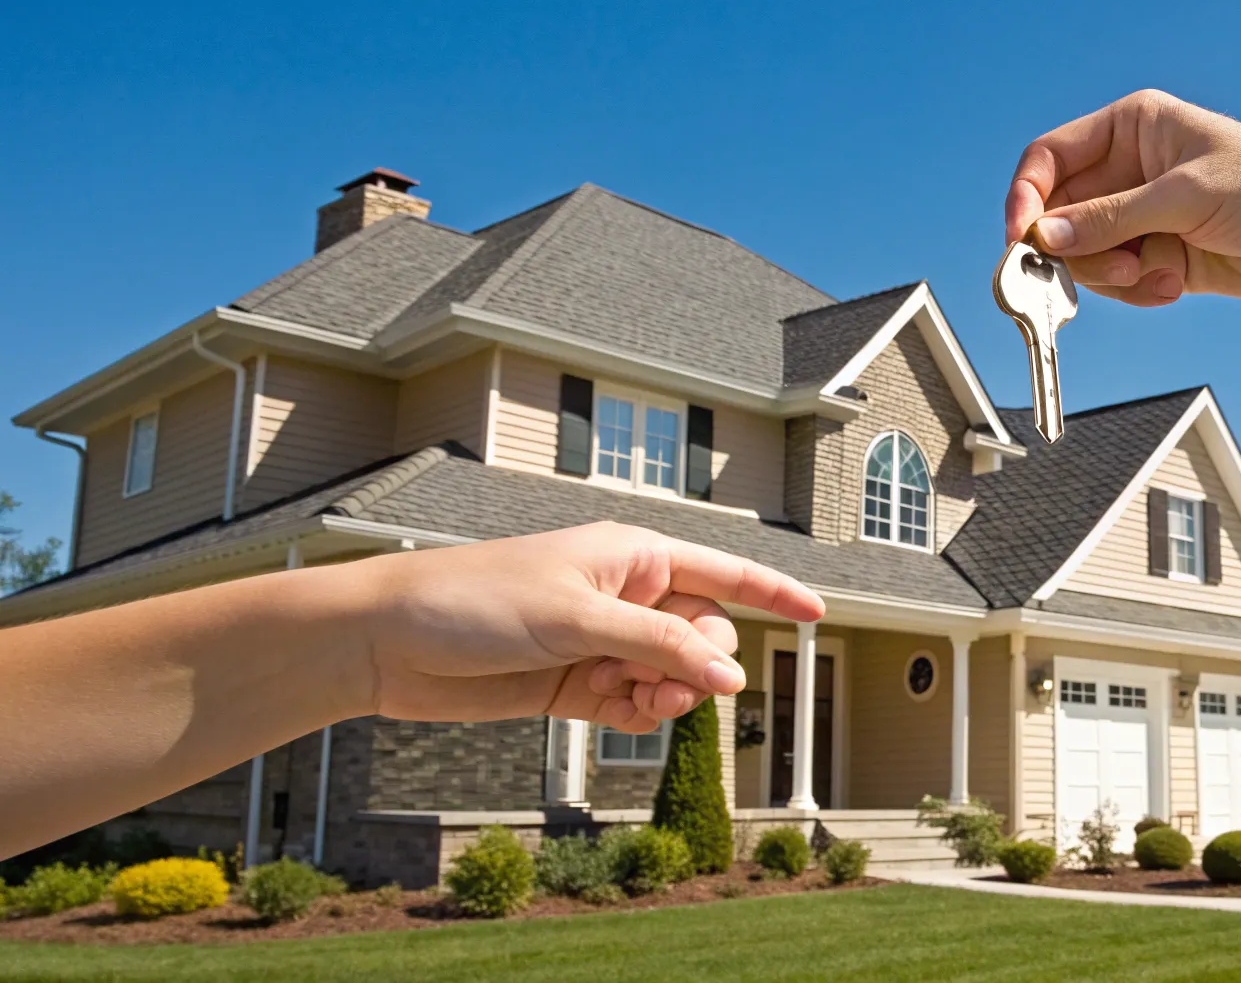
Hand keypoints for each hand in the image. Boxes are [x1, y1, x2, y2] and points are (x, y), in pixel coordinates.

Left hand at [351, 521, 824, 732]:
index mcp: (632, 556)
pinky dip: (638, 715)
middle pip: (703, 636)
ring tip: (637, 705)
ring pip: (673, 676)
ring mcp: (601, 641)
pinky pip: (635, 705)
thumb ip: (659, 647)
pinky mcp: (575, 684)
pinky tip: (619, 715)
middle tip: (665, 685)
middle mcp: (623, 596)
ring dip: (669, 696)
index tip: (819, 612)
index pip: (723, 574)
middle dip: (700, 666)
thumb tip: (731, 676)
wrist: (389, 642)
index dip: (773, 592)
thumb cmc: (474, 602)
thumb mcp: (577, 619)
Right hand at [1006, 89, 1240, 305]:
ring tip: (1155, 276)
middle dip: (1075, 249)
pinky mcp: (1159, 256)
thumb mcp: (1184, 196)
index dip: (1028, 197)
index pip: (1051, 158)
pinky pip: (1119, 282)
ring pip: (1085, 255)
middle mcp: (1129, 170)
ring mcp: (1142, 216)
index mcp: (1132, 128)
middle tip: (1106, 270)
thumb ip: (1111, 218)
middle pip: (1061, 215)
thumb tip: (1047, 236)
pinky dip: (1139, 291)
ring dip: (1112, 276)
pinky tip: (1175, 284)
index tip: (1022, 238)